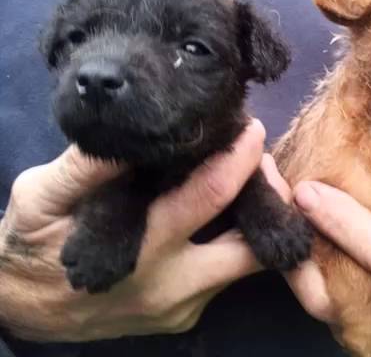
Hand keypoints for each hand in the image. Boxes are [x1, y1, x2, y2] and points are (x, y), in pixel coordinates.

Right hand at [0, 120, 265, 341]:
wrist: (21, 309)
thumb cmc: (29, 246)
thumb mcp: (40, 197)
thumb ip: (86, 168)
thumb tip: (134, 138)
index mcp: (140, 252)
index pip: (209, 196)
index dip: (239, 159)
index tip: (252, 129)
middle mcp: (172, 287)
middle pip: (251, 248)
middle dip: (268, 202)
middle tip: (260, 164)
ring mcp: (181, 309)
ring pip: (245, 266)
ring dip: (254, 224)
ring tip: (243, 182)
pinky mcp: (183, 318)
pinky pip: (225, 277)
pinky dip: (232, 243)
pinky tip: (221, 214)